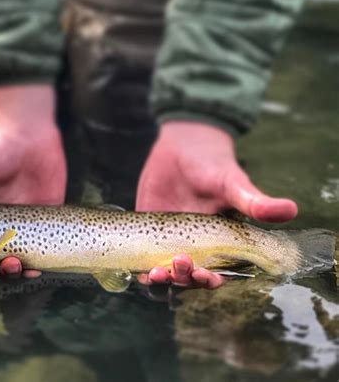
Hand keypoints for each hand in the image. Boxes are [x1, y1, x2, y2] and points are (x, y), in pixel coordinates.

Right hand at [0, 85, 66, 279]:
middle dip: (5, 269)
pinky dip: (50, 253)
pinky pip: (51, 238)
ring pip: (28, 252)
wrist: (27, 130)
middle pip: (3, 256)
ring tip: (28, 270)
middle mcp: (4, 223)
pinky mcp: (49, 212)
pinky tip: (50, 262)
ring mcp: (28, 220)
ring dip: (26, 267)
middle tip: (8, 266)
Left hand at [136, 121, 297, 287]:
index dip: (212, 279)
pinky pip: (142, 255)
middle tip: (179, 266)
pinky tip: (136, 270)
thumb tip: (291, 209)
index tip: (205, 275)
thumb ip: (254, 200)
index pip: (217, 271)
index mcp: (218, 242)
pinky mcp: (148, 230)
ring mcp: (168, 239)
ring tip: (155, 274)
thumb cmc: (213, 165)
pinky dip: (139, 268)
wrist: (183, 147)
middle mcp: (193, 245)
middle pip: (188, 276)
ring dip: (160, 280)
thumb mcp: (232, 182)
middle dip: (184, 279)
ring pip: (164, 271)